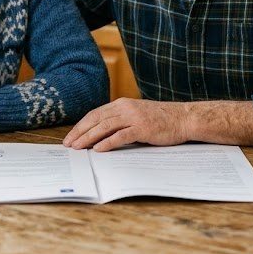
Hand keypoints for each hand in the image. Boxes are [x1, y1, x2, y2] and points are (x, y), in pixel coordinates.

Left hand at [62, 98, 191, 151]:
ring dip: (89, 138)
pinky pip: (121, 135)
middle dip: (80, 132)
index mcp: (122, 104)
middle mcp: (125, 108)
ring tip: (78, 147)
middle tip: (68, 144)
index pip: (95, 114)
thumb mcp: (136, 115)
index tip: (71, 136)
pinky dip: (107, 142)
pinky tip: (98, 149)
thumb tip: (100, 136)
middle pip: (96, 119)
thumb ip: (120, 121)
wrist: (184, 118)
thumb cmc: (161, 120)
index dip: (81, 125)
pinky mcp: (143, 128)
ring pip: (105, 127)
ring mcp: (134, 117)